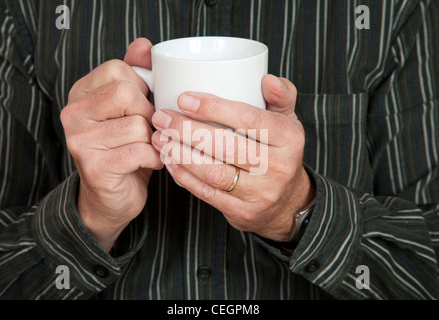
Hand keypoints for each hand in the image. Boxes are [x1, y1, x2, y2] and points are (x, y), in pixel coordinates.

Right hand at [60, 38, 162, 250]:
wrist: (110, 198)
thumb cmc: (125, 149)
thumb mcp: (130, 110)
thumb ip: (135, 76)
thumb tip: (144, 45)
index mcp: (81, 93)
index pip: (119, 69)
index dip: (143, 88)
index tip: (144, 106)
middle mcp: (73, 113)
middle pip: (128, 94)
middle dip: (149, 114)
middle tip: (148, 131)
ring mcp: (80, 140)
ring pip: (139, 125)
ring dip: (154, 140)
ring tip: (148, 148)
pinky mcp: (94, 166)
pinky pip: (141, 151)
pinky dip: (154, 159)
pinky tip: (148, 163)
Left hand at [151, 75, 315, 241]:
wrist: (287, 202)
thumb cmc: (279, 153)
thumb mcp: (288, 122)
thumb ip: (281, 96)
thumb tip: (266, 79)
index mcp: (289, 138)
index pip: (249, 119)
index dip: (214, 108)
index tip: (184, 98)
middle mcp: (278, 167)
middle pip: (227, 146)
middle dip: (188, 131)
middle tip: (162, 118)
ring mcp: (261, 193)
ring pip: (214, 172)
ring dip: (181, 154)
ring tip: (160, 139)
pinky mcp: (244, 212)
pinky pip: (209, 194)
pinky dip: (186, 177)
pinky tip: (170, 162)